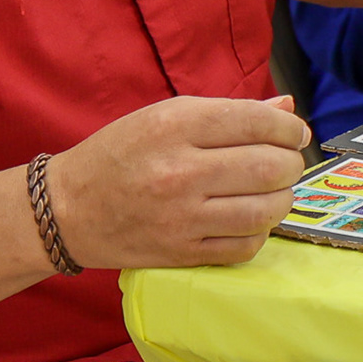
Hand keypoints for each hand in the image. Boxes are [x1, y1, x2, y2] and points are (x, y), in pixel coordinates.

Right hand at [45, 95, 309, 270]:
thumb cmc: (121, 153)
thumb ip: (229, 112)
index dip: (289, 127)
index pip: (257, 121)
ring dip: (282, 199)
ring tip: (274, 190)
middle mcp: (180, 171)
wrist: (68, 209)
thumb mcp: (166, 116)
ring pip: (264, 210)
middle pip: (269, 167)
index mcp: (175, 125)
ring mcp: (181, 217)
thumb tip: (287, 108)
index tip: (295, 133)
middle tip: (287, 161)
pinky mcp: (182, 253)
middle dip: (291, 163)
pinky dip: (259, 232)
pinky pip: (245, 247)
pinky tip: (250, 218)